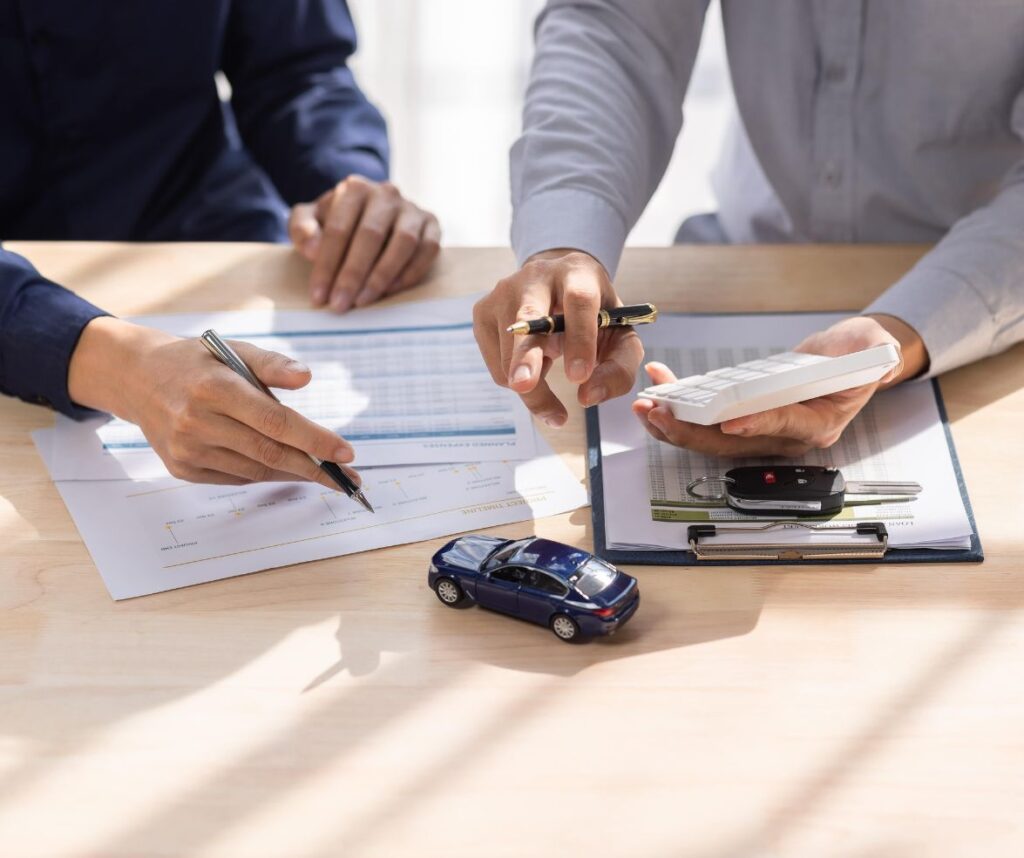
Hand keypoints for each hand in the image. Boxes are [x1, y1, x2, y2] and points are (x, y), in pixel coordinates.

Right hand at [68, 317, 358, 487]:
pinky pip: (236, 478)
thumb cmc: (196, 363)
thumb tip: (306, 377)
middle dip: (314, 467)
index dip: (314, 439)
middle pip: (269, 452)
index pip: (275, 421)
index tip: (346, 452)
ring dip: (293, 473)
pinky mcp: (182, 469)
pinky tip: (285, 468)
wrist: (137, 379)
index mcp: (215, 389)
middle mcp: (197, 423)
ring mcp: (188, 450)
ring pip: (255, 470)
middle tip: (347, 477)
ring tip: (323, 472)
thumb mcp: (233, 350)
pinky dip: (265, 473)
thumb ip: (272, 364)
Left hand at [289, 176, 440, 311]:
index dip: (327, 265)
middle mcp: (386, 194)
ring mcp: (412, 209)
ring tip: (364, 301)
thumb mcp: (311, 220)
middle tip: (340, 305)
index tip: (319, 296)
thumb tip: (313, 250)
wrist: (372, 215)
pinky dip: (410, 273)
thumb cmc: (339, 222)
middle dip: (352, 275)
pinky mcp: (432, 225)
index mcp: (354, 189)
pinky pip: (427, 250)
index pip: (338, 229)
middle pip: (370, 236)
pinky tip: (391, 291)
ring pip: (403, 242)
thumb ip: (302, 228)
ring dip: (382, 276)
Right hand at [472, 249, 643, 426]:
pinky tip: (533, 364)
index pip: (579, 300)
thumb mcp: (619, 336)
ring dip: (532, 387)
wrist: (558, 288)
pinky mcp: (483, 312)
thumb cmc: (593, 317)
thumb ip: (618, 368)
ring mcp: (503, 292)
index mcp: (577, 273)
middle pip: (528, 317)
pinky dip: (517, 379)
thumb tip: (589, 396)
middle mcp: (536, 276)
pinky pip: (497, 365)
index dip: (580, 338)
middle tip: (525, 386)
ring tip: (549, 388)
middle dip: (526, 354)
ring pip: (509, 352)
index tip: (580, 376)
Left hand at [631, 314, 927, 456]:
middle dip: (693, 432)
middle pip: (733, 442)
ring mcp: (761, 430)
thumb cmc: (857, 355)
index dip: (756, 424)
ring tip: (646, 408)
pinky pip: (707, 419)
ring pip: (712, 438)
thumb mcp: (872, 347)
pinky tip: (660, 386)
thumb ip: (872, 353)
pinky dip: (682, 405)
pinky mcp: (744, 417)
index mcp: (818, 423)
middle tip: (661, 416)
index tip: (728, 422)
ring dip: (676, 425)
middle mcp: (785, 436)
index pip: (783, 426)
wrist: (846, 360)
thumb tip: (875, 361)